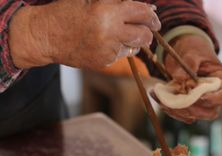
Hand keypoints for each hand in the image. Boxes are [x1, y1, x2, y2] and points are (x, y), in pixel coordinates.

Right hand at [9, 0, 160, 68]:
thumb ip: (119, 2)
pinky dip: (118, 48)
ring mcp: (107, 50)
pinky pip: (120, 55)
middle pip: (144, 35)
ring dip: (131, 40)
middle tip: (149, 29)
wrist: (45, 35)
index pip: (142, 13)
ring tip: (117, 33)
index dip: (151, 15)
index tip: (155, 17)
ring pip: (133, 47)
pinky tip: (104, 42)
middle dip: (149, 32)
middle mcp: (110, 32)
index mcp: (107, 11)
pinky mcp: (103, 62)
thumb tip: (148, 8)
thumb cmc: (67, 11)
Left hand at [161, 35, 221, 122]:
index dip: (213, 100)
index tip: (199, 97)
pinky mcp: (189, 105)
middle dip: (193, 110)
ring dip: (179, 112)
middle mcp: (214, 95)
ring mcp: (201, 103)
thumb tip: (179, 78)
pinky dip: (170, 110)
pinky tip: (158, 99)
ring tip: (163, 101)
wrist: (185, 52)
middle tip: (177, 101)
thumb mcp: (193, 52)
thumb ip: (189, 63)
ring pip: (195, 116)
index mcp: (221, 81)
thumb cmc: (195, 50)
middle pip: (210, 112)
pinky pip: (182, 114)